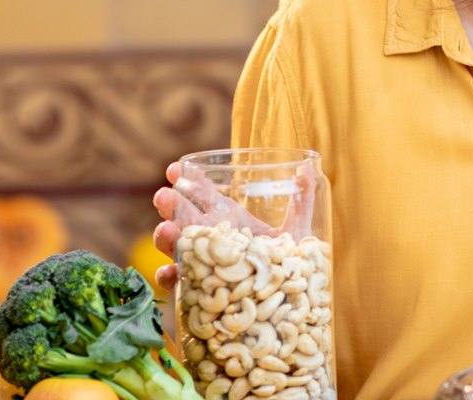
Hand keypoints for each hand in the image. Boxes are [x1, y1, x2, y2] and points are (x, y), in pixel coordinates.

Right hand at [151, 158, 320, 291]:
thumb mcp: (297, 231)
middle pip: (183, 218)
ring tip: (166, 230)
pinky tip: (169, 272)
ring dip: (165, 237)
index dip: (189, 181)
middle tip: (164, 195)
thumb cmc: (288, 264)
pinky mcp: (200, 291)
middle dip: (170, 204)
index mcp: (229, 220)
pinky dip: (170, 278)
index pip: (203, 195)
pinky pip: (179, 285)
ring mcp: (203, 264)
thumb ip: (302, 200)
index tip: (176, 169)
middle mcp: (212, 240)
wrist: (287, 305)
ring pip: (176, 248)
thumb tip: (308, 167)